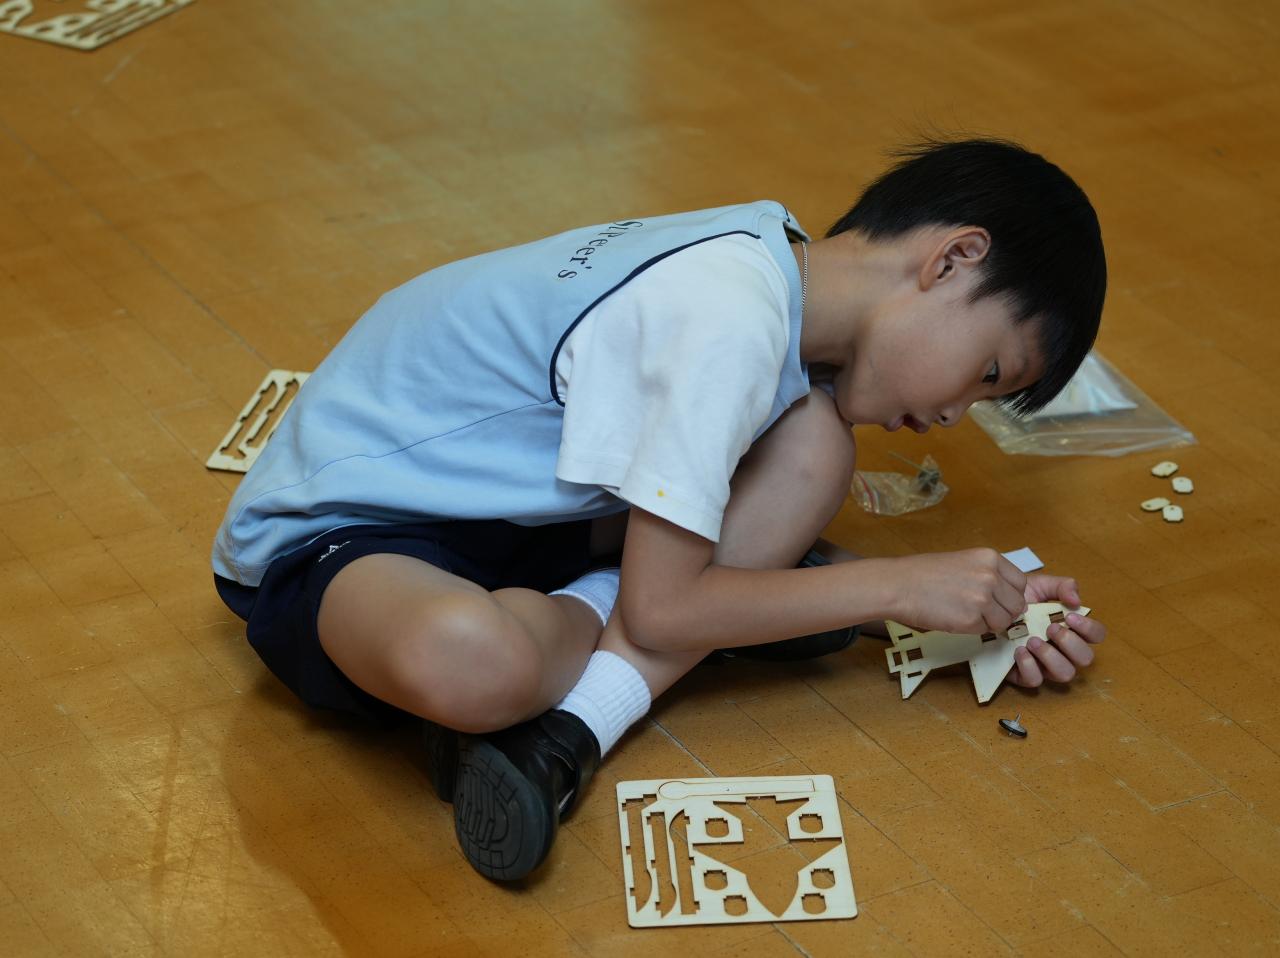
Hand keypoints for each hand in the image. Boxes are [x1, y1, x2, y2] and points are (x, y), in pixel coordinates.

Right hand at [892, 548, 1028, 634]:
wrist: (898, 584)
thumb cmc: (923, 573)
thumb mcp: (963, 562)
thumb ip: (989, 575)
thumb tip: (1011, 597)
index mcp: (990, 558)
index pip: (1021, 582)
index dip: (1011, 594)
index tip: (999, 599)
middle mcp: (991, 576)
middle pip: (1017, 604)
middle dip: (1003, 611)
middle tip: (982, 611)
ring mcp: (982, 599)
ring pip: (1004, 620)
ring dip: (990, 622)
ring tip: (966, 614)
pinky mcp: (971, 620)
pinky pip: (986, 630)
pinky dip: (974, 629)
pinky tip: (956, 618)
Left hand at [1006, 575, 1105, 687]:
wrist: (988, 608)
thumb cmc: (1017, 599)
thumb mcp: (1040, 585)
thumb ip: (1062, 586)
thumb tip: (1076, 601)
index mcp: (1071, 629)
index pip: (1096, 635)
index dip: (1089, 628)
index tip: (1069, 617)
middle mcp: (1063, 650)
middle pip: (1086, 658)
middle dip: (1070, 643)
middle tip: (1050, 628)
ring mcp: (1045, 665)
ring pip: (1065, 673)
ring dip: (1051, 656)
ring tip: (1033, 640)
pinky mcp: (1025, 674)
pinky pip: (1035, 680)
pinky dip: (1029, 666)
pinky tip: (1018, 650)